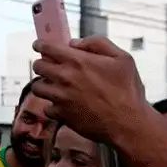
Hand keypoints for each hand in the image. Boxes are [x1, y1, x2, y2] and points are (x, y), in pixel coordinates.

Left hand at [31, 37, 147, 143]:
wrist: (128, 123)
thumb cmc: (128, 91)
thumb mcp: (122, 58)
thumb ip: (98, 44)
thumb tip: (75, 43)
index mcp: (78, 61)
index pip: (47, 48)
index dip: (40, 45)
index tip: (39, 45)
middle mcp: (64, 77)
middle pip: (38, 66)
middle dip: (42, 64)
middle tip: (50, 66)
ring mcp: (60, 97)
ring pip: (38, 87)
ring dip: (44, 85)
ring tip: (56, 86)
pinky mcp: (60, 114)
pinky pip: (47, 108)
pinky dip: (53, 106)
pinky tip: (64, 104)